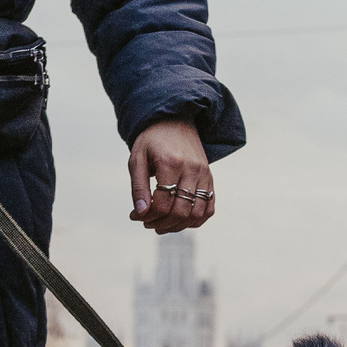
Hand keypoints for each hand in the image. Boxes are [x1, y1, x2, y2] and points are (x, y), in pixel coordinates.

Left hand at [129, 118, 213, 233]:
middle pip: (180, 212)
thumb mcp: (137, 159)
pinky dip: (196, 220)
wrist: (174, 121)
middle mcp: (192, 170)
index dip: (148, 216)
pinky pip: (209, 208)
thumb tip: (140, 213)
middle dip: (161, 223)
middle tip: (147, 223)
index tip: (136, 216)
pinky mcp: (210, 178)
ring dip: (178, 226)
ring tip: (162, 225)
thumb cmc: (152, 141)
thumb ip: (138, 187)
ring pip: (196, 214)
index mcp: (171, 163)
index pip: (162, 204)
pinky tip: (180, 221)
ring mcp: (204, 175)